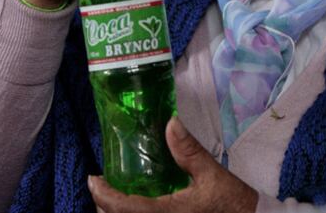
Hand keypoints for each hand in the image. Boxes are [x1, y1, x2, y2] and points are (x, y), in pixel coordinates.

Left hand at [88, 117, 257, 212]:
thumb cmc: (232, 203)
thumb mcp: (212, 174)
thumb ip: (189, 150)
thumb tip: (170, 122)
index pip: (126, 209)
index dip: (104, 196)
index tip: (93, 179)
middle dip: (105, 206)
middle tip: (102, 184)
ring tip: (114, 194)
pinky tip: (135, 203)